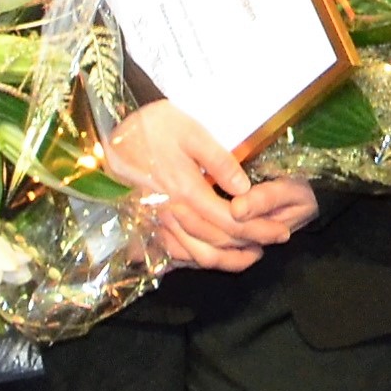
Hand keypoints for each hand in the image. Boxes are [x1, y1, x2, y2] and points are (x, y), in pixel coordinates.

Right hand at [101, 100, 284, 269]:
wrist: (108, 137)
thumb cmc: (151, 128)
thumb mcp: (190, 131)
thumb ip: (219, 160)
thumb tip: (245, 189)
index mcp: (187, 192)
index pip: (232, 221)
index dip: (259, 229)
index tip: (281, 229)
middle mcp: (174, 215)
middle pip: (219, 241)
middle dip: (252, 243)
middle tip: (277, 239)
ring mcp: (160, 224)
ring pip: (198, 255)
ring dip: (228, 259)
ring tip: (252, 255)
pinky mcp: (150, 227)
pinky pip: (177, 255)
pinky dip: (200, 261)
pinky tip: (214, 256)